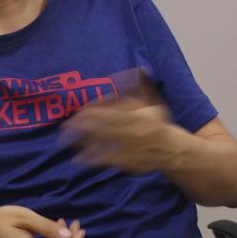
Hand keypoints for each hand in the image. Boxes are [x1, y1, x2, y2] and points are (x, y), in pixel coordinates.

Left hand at [60, 96, 180, 174]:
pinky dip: (93, 159)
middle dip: (84, 127)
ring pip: (105, 145)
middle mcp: (135, 132)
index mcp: (139, 116)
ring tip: (67, 140)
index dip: (95, 112)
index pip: (113, 112)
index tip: (79, 111)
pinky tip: (79, 158)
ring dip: (84, 143)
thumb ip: (135, 89)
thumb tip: (124, 74)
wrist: (170, 149)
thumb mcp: (150, 102)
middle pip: (105, 128)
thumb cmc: (156, 122)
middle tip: (66, 126)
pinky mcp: (129, 163)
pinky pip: (108, 161)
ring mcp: (131, 149)